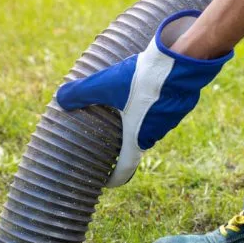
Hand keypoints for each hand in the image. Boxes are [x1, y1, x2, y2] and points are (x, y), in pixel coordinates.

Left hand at [56, 10, 231, 187]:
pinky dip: (150, 108)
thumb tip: (60, 98)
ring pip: (149, 127)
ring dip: (137, 123)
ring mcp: (170, 120)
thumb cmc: (143, 78)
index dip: (115, 177)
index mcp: (136, 136)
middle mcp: (155, 133)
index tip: (107, 182)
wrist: (183, 60)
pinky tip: (143, 93)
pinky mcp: (180, 104)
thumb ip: (81, 93)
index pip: (126, 167)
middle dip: (122, 146)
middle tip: (108, 143)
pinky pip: (161, 112)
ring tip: (123, 113)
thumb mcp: (105, 84)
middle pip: (136, 144)